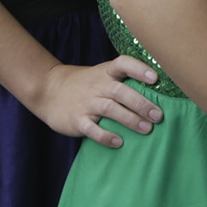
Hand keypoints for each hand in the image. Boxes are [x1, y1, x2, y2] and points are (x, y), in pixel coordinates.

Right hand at [26, 55, 163, 144]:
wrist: (48, 90)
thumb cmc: (85, 84)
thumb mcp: (101, 74)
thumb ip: (123, 81)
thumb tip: (157, 94)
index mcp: (105, 72)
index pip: (123, 64)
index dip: (139, 69)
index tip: (155, 79)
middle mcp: (97, 86)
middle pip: (121, 91)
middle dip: (141, 103)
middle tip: (159, 116)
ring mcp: (86, 103)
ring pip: (110, 109)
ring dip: (130, 119)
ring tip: (147, 129)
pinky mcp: (77, 120)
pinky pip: (92, 129)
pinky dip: (105, 136)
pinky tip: (119, 142)